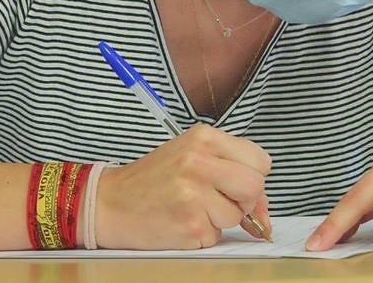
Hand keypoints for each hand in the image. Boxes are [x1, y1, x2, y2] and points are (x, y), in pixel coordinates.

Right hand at [95, 124, 272, 248]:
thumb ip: (229, 169)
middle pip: (255, 187)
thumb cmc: (151, 180)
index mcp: (203, 137)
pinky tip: (180, 221)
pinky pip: (217, 235)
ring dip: (219, 220)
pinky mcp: (190, 223)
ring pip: (238, 216)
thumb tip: (263, 211)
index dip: (253, 177)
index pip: (261, 160)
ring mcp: (195, 193)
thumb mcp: (189, 155)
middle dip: (244, 201)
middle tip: (218, 200)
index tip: (237, 186)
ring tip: (190, 208)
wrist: (109, 201)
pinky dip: (203, 234)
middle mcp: (200, 161)